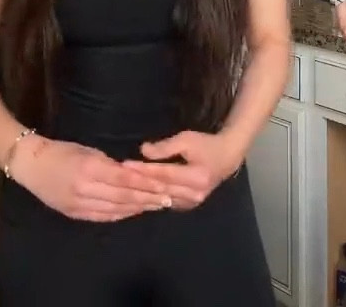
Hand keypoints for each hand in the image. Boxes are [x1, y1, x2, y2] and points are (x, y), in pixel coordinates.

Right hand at [11, 136, 171, 221]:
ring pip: (114, 209)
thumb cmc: (62, 151)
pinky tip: (133, 212)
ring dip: (137, 209)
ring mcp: (79, 204)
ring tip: (156, 206)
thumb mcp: (88, 151)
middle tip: (168, 200)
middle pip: (122, 197)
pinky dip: (120, 215)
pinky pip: (102, 217)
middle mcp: (86, 189)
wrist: (31, 166)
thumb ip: (110, 164)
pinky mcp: (74, 214)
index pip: (124, 179)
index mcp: (90, 168)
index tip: (165, 186)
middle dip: (147, 199)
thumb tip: (131, 174)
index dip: (146, 184)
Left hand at [123, 130, 242, 210]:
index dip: (144, 169)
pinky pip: (166, 202)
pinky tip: (138, 192)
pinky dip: (152, 196)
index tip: (125, 164)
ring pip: (162, 198)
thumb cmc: (206, 145)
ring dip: (143, 191)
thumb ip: (165, 147)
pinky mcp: (188, 206)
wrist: (226, 158)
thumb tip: (143, 151)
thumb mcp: (187, 139)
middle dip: (139, 181)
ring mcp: (192, 203)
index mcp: (197, 177)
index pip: (164, 174)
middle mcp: (195, 195)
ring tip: (124, 184)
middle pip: (161, 189)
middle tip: (118, 175)